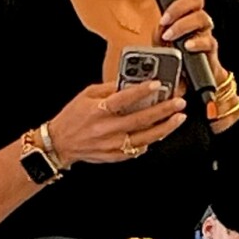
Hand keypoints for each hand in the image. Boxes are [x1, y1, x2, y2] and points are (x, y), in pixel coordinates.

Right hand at [48, 81, 186, 165]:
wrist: (60, 143)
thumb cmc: (73, 117)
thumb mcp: (87, 95)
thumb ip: (109, 88)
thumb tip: (131, 82)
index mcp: (98, 110)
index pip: (123, 99)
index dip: (142, 91)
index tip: (157, 84)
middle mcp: (106, 128)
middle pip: (140, 119)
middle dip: (163, 110)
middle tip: (179, 103)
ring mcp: (112, 145)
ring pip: (145, 137)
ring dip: (165, 127)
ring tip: (179, 117)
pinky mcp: (116, 156)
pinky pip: (139, 149)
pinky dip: (152, 140)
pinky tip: (163, 132)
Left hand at [158, 0, 226, 83]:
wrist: (190, 75)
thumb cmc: (176, 52)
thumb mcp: (162, 38)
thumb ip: (161, 29)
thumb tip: (159, 26)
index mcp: (188, 10)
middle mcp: (198, 17)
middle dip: (178, 6)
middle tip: (163, 20)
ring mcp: (205, 31)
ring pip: (201, 18)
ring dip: (182, 25)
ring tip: (169, 36)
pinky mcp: (210, 47)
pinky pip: (208, 40)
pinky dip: (196, 42)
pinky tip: (187, 46)